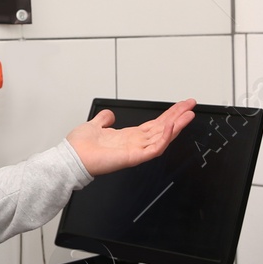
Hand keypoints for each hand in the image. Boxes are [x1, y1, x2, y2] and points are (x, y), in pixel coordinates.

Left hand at [65, 99, 195, 176]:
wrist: (71, 158)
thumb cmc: (79, 147)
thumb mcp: (94, 126)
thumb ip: (103, 120)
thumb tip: (109, 115)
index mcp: (128, 137)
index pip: (154, 125)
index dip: (168, 115)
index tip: (180, 106)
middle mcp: (134, 144)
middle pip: (162, 129)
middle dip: (178, 116)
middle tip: (191, 105)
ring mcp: (135, 151)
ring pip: (162, 137)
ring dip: (177, 125)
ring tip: (188, 114)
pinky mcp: (133, 157)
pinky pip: (154, 149)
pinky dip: (164, 138)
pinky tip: (172, 127)